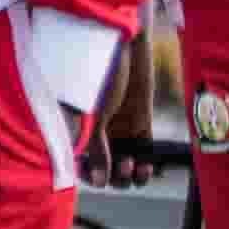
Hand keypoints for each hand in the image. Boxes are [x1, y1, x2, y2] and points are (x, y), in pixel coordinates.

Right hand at [90, 23, 174, 189]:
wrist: (125, 48)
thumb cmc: (102, 77)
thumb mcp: (96, 116)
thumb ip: (97, 149)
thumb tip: (99, 180)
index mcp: (80, 130)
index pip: (81, 164)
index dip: (88, 175)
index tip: (96, 180)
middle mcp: (100, 134)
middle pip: (105, 169)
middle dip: (112, 176)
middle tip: (120, 168)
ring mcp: (121, 130)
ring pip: (125, 165)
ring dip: (129, 174)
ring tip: (133, 167)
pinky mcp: (142, 124)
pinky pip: (145, 152)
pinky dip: (147, 165)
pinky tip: (148, 167)